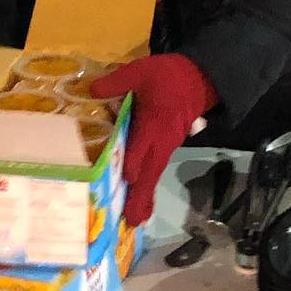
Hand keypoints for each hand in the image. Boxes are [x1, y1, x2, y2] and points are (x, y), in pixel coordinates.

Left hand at [89, 54, 217, 226]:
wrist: (199, 78)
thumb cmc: (167, 75)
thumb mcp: (140, 70)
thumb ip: (117, 81)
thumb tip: (91, 90)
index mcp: (153, 122)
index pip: (142, 145)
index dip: (134, 162)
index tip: (127, 179)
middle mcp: (161, 139)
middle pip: (151, 170)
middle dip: (141, 195)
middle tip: (132, 220)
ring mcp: (167, 145)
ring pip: (155, 173)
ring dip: (145, 196)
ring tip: (136, 220)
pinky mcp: (168, 147)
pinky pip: (157, 169)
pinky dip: (150, 187)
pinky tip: (142, 202)